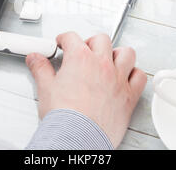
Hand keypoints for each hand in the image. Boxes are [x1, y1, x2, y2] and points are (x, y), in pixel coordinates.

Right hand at [26, 32, 146, 147]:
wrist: (77, 137)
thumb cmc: (64, 116)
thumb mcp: (45, 88)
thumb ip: (40, 69)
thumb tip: (35, 59)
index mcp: (80, 59)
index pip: (72, 37)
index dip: (65, 39)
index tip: (63, 43)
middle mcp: (102, 64)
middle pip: (101, 40)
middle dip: (91, 42)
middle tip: (85, 50)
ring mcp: (118, 78)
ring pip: (126, 53)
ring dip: (117, 54)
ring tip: (109, 59)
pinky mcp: (129, 95)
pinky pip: (140, 77)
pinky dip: (134, 74)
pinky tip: (127, 76)